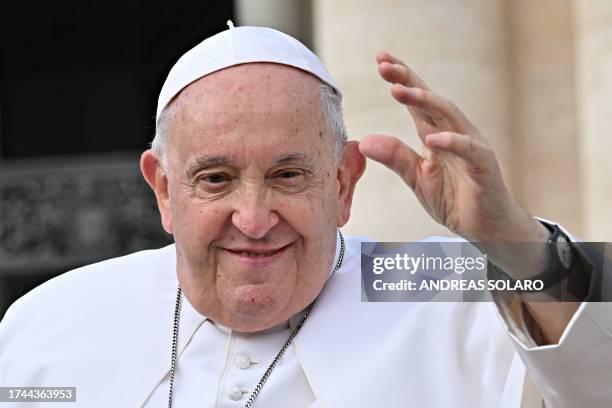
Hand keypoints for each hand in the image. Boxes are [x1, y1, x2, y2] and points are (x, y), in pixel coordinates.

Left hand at [359, 51, 546, 242]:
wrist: (486, 227)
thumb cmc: (455, 199)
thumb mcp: (417, 178)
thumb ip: (395, 158)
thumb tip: (364, 140)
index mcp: (436, 134)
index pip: (417, 102)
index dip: (401, 80)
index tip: (380, 60)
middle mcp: (454, 133)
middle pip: (431, 101)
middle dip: (407, 80)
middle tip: (384, 65)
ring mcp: (471, 147)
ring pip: (449, 117)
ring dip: (424, 102)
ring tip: (399, 91)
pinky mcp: (484, 166)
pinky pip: (469, 150)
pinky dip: (451, 142)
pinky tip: (432, 138)